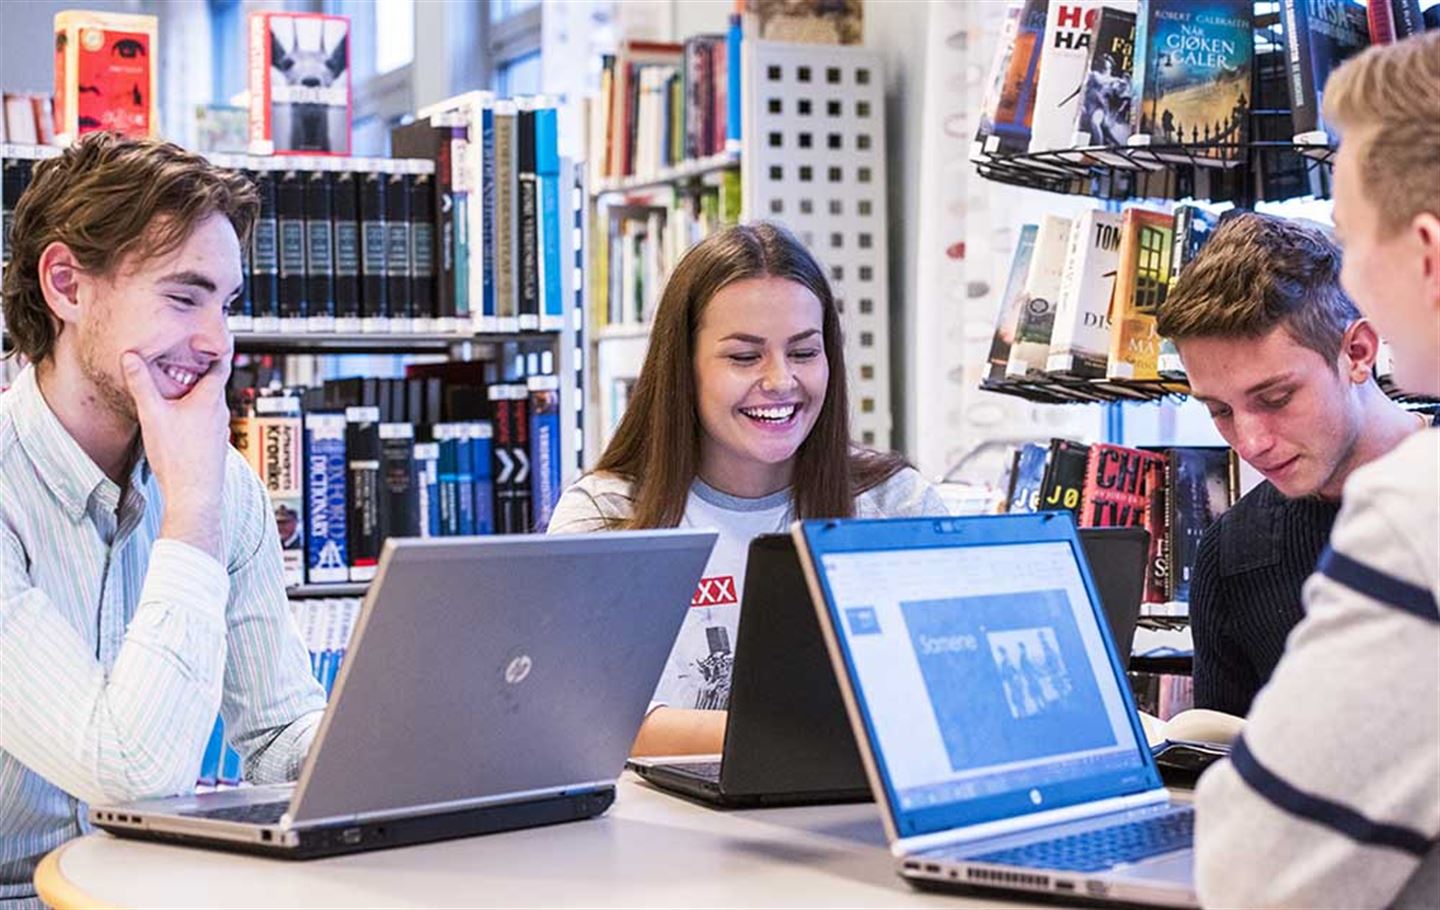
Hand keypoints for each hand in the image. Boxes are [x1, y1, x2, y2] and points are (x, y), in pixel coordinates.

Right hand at [121, 351, 231, 561]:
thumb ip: (142, 384)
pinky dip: (195, 410)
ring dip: (195, 391)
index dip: (218, 348)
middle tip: (184, 356)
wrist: (194, 495)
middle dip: (199, 369)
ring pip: (209, 401)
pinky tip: (179, 417)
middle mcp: (220, 412)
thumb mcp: (154, 415)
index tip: (214, 335)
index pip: (221, 364)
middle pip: (213, 382)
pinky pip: (206, 418)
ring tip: (177, 384)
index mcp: (210, 399)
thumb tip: (131, 357)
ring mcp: (220, 428)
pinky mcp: (214, 443)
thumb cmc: (179, 458)